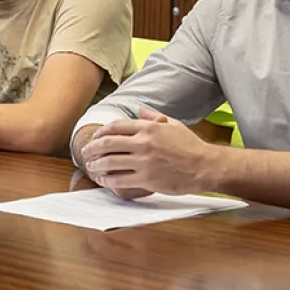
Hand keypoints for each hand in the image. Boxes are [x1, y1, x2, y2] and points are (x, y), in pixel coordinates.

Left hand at [80, 107, 213, 196]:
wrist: (204, 166)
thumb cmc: (190, 146)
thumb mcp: (173, 125)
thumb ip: (153, 116)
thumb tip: (139, 109)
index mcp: (148, 128)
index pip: (116, 126)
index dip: (101, 132)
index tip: (95, 138)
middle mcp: (143, 143)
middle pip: (108, 143)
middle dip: (92, 148)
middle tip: (85, 152)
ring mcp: (144, 161)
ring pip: (110, 162)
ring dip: (96, 165)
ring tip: (91, 167)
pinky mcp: (146, 179)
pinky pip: (119, 180)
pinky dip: (107, 180)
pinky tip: (103, 180)